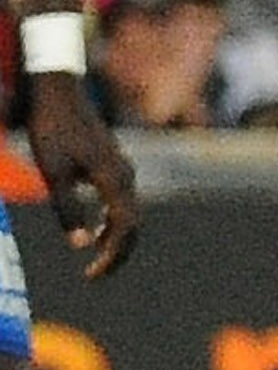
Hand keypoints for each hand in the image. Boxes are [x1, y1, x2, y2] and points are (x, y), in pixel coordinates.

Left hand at [31, 68, 132, 278]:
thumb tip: (81, 246)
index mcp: (115, 179)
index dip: (111, 256)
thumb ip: (67, 210)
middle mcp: (126, 175)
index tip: (90, 275)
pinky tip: (96, 228)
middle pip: (133, 224)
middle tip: (93, 275)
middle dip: (116, 254)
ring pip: (129, 213)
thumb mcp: (52, 174)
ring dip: (115, 239)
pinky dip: (113, 221)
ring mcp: (123, 169)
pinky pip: (122, 201)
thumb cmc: (51, 131)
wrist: (57, 93)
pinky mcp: (114, 165)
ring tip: (94, 259)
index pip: (125, 228)